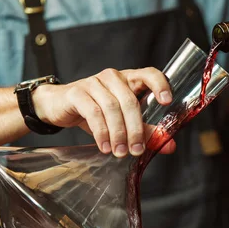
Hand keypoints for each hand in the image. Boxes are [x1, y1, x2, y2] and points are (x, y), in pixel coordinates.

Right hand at [32, 68, 176, 156]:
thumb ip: (146, 132)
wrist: (58, 106)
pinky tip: (104, 146)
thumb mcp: (123, 122)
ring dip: (118, 133)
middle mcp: (113, 77)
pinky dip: (101, 132)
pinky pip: (93, 112)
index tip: (167, 101)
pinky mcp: (77, 93)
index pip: (149, 74)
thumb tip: (170, 146)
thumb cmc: (95, 112)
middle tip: (137, 150)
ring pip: (112, 108)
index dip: (160, 85)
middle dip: (135, 129)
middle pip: (130, 101)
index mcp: (129, 79)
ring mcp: (94, 82)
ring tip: (120, 152)